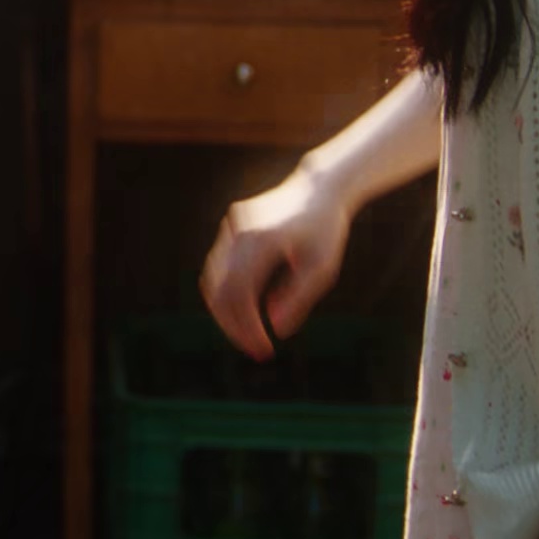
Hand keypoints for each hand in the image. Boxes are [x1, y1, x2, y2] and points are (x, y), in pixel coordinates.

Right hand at [200, 166, 355, 360]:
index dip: (246, 327)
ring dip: (226, 312)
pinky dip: (228, 292)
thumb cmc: (326, 229)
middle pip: (218, 291)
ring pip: (212, 279)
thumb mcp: (322, 268)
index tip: (264, 350)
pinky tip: (249, 309)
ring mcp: (230, 227)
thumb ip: (298, 298)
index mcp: (261, 241)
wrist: (319, 188)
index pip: (239, 294)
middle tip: (255, 350)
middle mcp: (239, 232)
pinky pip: (219, 266)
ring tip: (250, 334)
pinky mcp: (230, 226)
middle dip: (233, 326)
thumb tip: (276, 329)